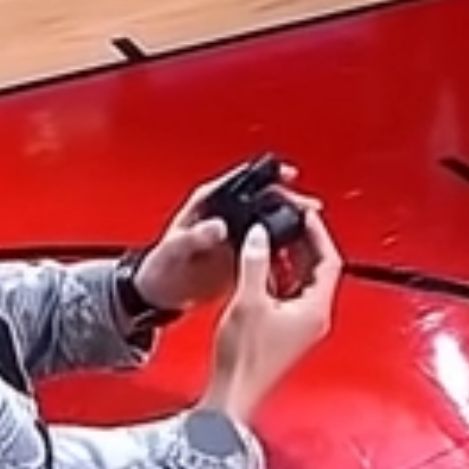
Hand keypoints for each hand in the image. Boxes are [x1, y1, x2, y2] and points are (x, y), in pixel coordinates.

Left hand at [135, 165, 320, 312]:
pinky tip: (297, 252)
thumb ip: (195, 237)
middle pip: (263, 197)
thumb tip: (216, 226)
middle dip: (288, 198)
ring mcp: (235, 233)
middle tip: (308, 208)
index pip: (242, 180)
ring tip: (311, 227)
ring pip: (270, 219)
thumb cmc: (158, 267)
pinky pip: (268, 243)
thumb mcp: (173, 251)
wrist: (159, 295)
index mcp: (207, 203)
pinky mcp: (241, 252)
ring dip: (291, 221)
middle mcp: (224, 213)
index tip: (287, 173)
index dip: (266, 174)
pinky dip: (285, 245)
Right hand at [202, 210, 342, 424]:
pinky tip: (260, 265)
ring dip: (289, 257)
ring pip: (303, 280)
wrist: (231, 395)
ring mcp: (301, 325)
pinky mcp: (285, 330)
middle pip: (319, 268)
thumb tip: (261, 236)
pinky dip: (278, 274)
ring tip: (272, 236)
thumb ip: (256, 262)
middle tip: (289, 220)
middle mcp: (314, 317)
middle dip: (303, 242)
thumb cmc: (244, 361)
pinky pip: (289, 292)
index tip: (305, 214)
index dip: (318, 233)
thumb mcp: (249, 301)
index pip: (330, 260)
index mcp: (316, 310)